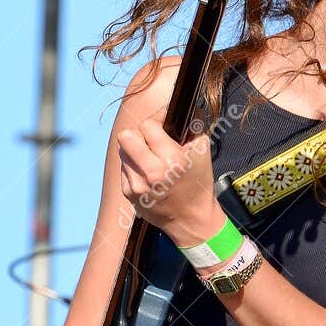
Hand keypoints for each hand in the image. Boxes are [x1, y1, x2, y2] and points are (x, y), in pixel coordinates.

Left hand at [117, 117, 219, 242]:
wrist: (192, 220)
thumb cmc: (198, 184)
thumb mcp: (203, 152)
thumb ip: (192, 125)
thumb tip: (181, 106)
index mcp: (172, 160)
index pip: (148, 125)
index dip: (157, 122)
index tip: (163, 126)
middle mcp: (151, 173)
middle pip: (126, 136)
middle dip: (139, 134)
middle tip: (150, 141)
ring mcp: (137, 185)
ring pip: (122, 151)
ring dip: (135, 151)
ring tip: (150, 159)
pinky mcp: (128, 194)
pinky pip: (123, 168)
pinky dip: (134, 167)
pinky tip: (147, 174)